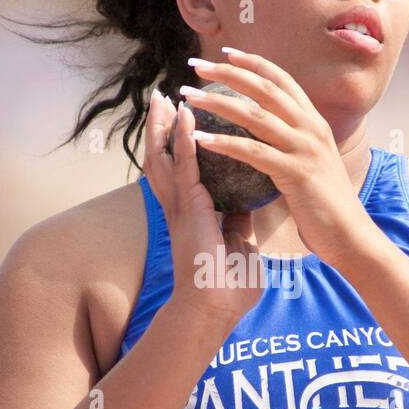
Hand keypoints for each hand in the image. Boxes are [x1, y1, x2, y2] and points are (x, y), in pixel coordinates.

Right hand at [142, 85, 266, 327]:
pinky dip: (184, 139)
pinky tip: (185, 114)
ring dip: (162, 127)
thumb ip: (240, 223)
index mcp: (192, 217)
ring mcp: (181, 208)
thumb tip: (249, 206)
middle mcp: (180, 208)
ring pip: (164, 158)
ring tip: (163, 98)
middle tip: (161, 100)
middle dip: (160, 129)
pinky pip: (185, 166)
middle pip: (163, 159)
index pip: (182, 174)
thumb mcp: (239, 245)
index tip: (181, 122)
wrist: (217, 310)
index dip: (179, 148)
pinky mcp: (189, 209)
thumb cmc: (229, 289)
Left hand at [181, 49, 370, 266]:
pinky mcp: (296, 173)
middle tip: (197, 66)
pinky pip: (253, 152)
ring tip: (189, 97)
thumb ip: (293, 143)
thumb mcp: (312, 162)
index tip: (226, 54)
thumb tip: (267, 133)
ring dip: (217, 102)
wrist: (350, 234)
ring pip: (255, 115)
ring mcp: (305, 148)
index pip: (282, 80)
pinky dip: (224, 143)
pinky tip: (200, 138)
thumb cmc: (325, 204)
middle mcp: (311, 128)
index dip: (254, 63)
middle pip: (264, 89)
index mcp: (315, 122)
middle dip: (228, 73)